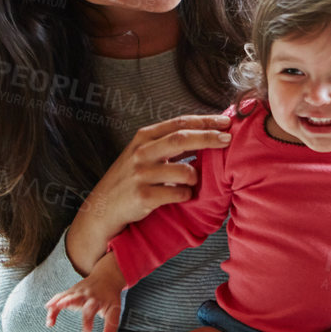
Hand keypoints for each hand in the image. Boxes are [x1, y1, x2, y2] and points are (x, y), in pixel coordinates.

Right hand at [45, 253, 127, 331]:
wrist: (106, 277)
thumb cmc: (110, 297)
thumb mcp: (114, 309)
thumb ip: (111, 325)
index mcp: (97, 299)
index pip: (92, 309)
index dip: (88, 320)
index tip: (87, 331)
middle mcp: (86, 294)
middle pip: (75, 298)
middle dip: (68, 303)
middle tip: (60, 308)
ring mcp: (77, 291)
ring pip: (64, 297)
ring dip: (56, 306)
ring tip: (49, 321)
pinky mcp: (71, 291)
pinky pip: (60, 296)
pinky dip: (53, 302)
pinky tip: (47, 310)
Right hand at [67, 113, 232, 273]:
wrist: (102, 210)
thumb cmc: (130, 180)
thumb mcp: (143, 154)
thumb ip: (167, 143)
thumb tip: (205, 131)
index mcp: (144, 138)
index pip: (179, 123)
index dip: (205, 121)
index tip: (226, 122)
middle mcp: (141, 153)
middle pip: (182, 139)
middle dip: (209, 137)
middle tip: (228, 139)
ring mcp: (141, 174)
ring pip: (185, 170)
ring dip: (196, 177)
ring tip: (192, 183)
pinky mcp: (143, 196)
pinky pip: (179, 193)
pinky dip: (187, 195)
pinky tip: (182, 196)